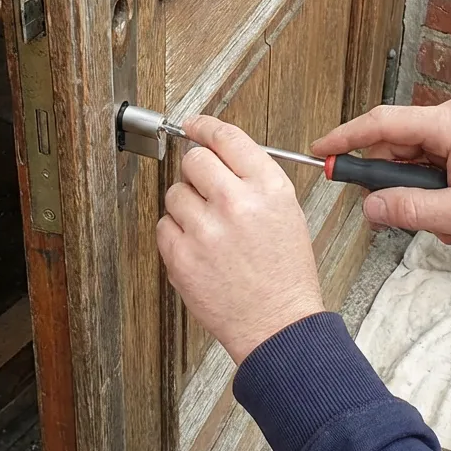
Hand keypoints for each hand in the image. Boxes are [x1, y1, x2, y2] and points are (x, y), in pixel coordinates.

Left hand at [156, 116, 324, 362]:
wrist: (278, 325)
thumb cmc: (285, 274)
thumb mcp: (287, 213)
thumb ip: (254, 179)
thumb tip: (219, 155)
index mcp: (268, 188)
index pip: (227, 138)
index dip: (205, 127)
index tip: (193, 125)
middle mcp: (236, 204)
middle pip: (193, 160)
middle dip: (197, 173)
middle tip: (206, 191)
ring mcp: (205, 230)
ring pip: (175, 194)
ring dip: (186, 207)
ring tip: (209, 231)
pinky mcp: (182, 257)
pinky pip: (164, 226)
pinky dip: (176, 235)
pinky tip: (198, 249)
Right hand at [311, 95, 450, 253]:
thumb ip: (410, 210)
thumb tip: (369, 208)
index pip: (382, 124)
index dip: (346, 138)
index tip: (320, 152)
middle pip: (397, 143)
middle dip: (391, 182)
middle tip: (390, 214)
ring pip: (417, 157)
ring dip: (419, 192)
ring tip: (444, 222)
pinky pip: (438, 160)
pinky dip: (437, 188)